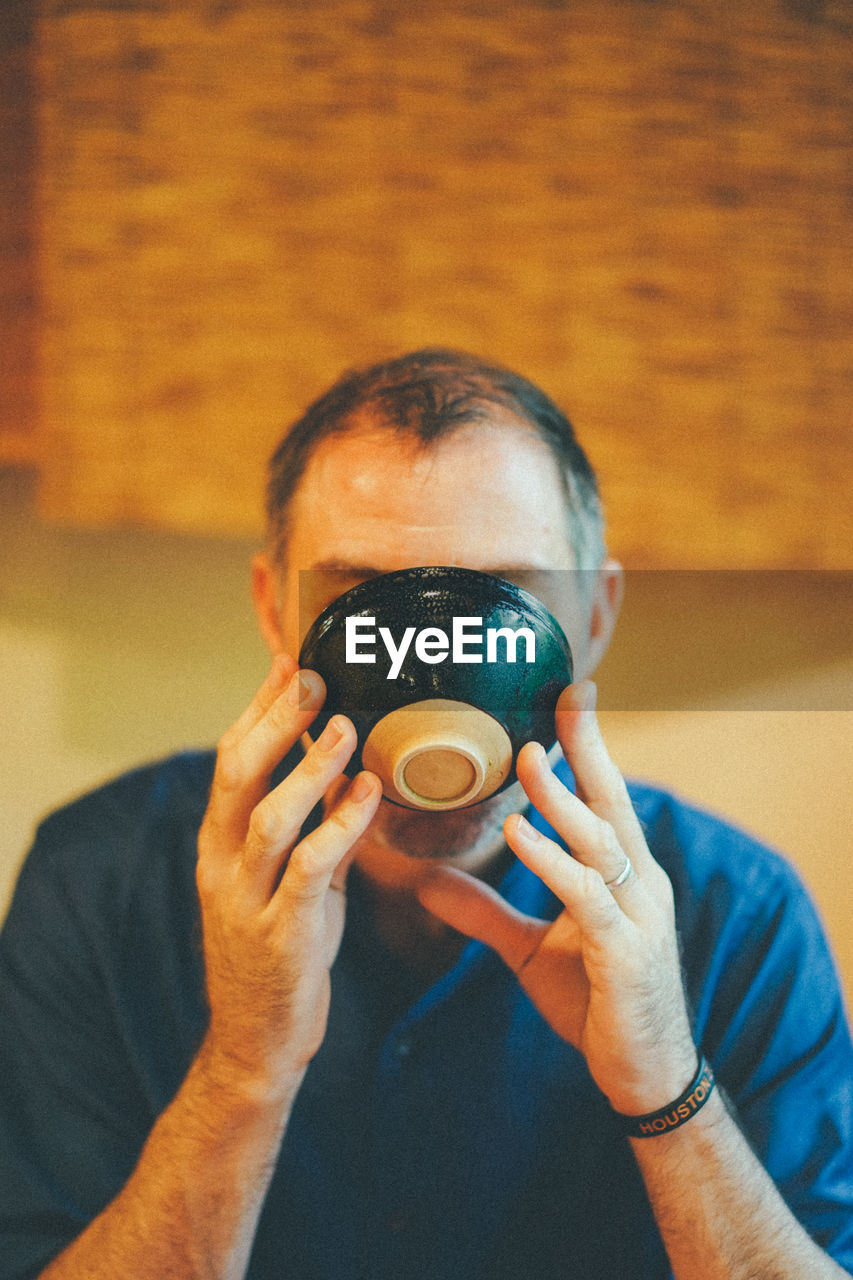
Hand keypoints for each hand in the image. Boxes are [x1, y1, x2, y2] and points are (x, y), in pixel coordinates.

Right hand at [196, 655, 381, 1101]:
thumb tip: (347, 775)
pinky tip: (366, 793)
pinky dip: (338, 826)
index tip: (287, 663)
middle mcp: (222, 865)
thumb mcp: (292, 883)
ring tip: (345, 726)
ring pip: (269, 817)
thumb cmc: (279, 954)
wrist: (255, 1044)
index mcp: (218, 846)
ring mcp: (246, 901)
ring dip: (308, 767)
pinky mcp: (280, 935)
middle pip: (237, 775)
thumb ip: (311, 830)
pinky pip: (309, 868)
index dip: (257, 710)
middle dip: (274, 721)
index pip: (230, 762)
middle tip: (312, 676)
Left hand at [417, 681, 696, 1114]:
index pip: (606, 798)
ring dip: (563, 798)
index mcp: (623, 875)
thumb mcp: (531, 949)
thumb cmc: (596, 1003)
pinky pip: (586, 896)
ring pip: (600, 842)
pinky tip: (520, 833)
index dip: (588, 748)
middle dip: (591, 748)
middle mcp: (639, 884)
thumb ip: (484, 910)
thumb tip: (426, 881)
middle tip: (566, 698)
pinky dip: (552, 860)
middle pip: (614, 802)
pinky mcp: (626, 955)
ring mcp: (638, 918)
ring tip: (526, 759)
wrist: (644, 1075)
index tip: (569, 698)